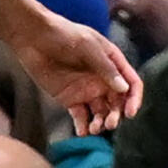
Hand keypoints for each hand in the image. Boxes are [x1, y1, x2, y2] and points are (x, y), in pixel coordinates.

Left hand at [0, 0, 140, 134]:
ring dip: (101, 123)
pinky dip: (83, 126)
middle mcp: (103, 79)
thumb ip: (105, 68)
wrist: (33, 38)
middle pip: (117, 102)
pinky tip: (83, 132)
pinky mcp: (70, 99)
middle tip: (109, 124)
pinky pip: (81, 116)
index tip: (130, 113)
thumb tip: (123, 89)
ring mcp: (87, 90)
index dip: (134, 99)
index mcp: (112, 63)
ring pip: (101, 112)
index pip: (131, 83)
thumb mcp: (88, 46)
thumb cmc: (63, 34)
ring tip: (95, 129)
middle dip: (116, 115)